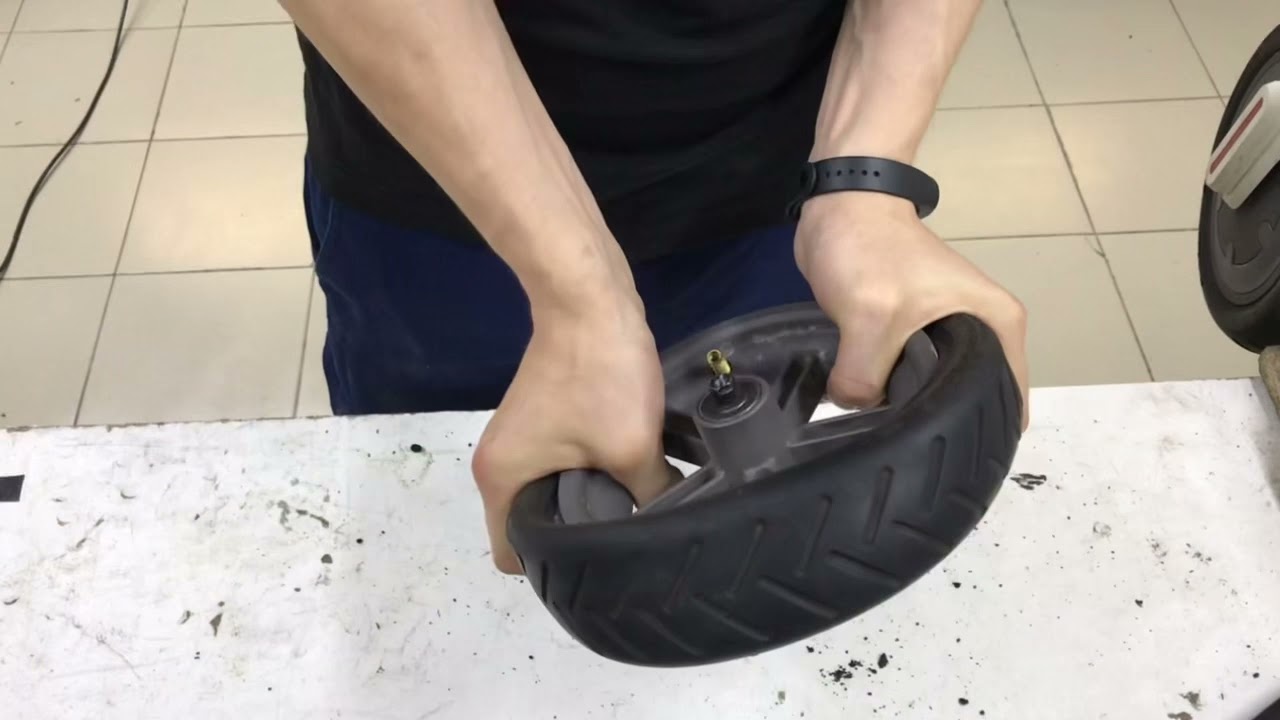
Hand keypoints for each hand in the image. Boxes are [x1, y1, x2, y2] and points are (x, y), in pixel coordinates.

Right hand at [471, 292, 671, 572]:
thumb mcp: (632, 447)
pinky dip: (585, 472)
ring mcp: (517, 437)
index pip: (511, 554)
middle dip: (574, 535)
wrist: (590, 298)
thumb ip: (650, 498)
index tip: (595, 563)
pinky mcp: (540, 416)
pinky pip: (558, 464)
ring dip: (584, 501)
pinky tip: (624, 470)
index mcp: (500, 479)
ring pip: (548, 493)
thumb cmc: (598, 374)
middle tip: (622, 539)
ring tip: (630, 506)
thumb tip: (671, 524)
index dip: (552, 566)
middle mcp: (497, 463)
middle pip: (529, 525)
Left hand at [794, 192, 1029, 427]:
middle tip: (906, 448)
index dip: (983, 429)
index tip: (952, 456)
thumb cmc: (872, 251)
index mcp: (999, 324)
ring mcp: (946, 334)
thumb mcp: (871, 318)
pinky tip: (869, 409)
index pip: (1008, 395)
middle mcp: (983, 331)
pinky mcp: (910, 335)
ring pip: (929, 390)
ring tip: (882, 430)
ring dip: (905, 407)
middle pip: (967, 398)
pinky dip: (887, 391)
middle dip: (939, 423)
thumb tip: (855, 410)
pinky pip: (904, 378)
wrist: (839, 206)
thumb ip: (866, 378)